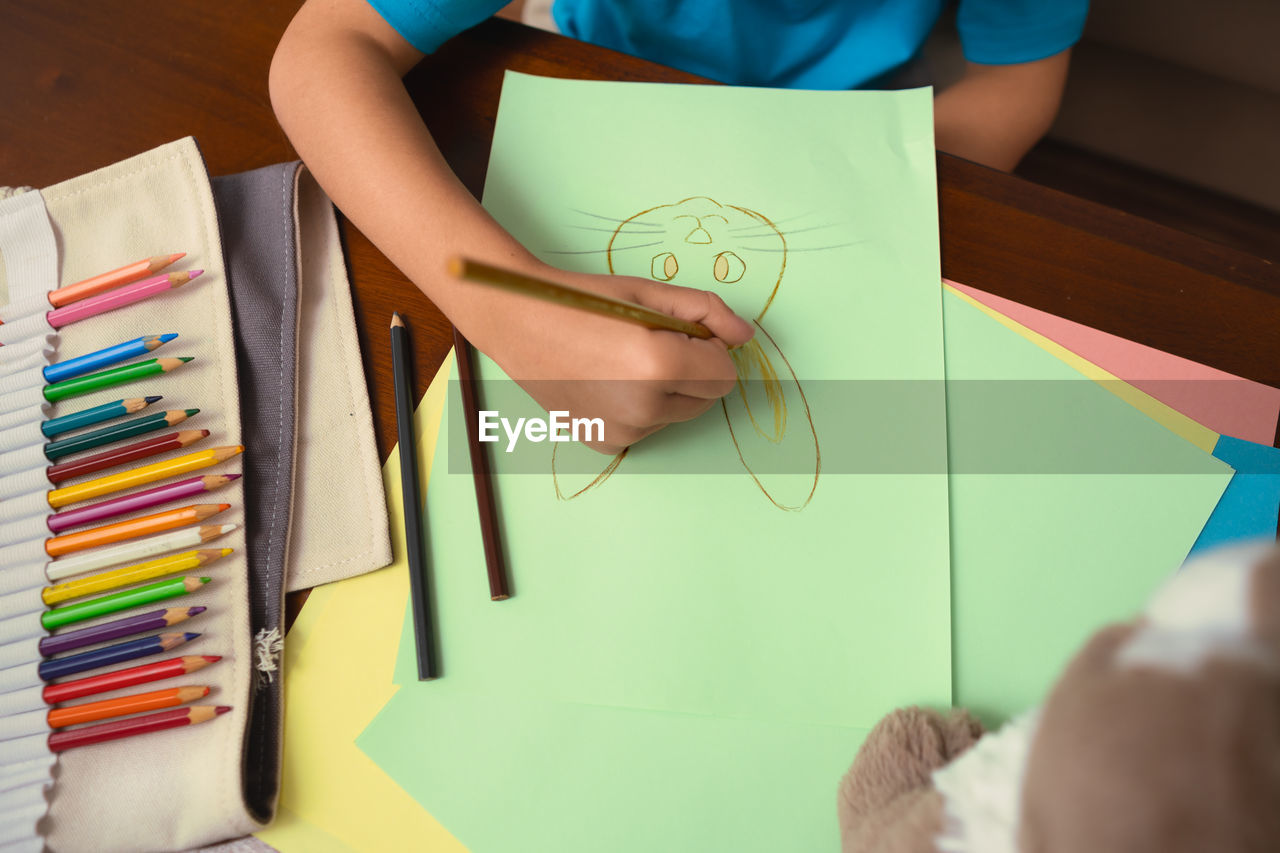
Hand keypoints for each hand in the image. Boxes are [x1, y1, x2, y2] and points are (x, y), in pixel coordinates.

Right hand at [468, 262, 754, 453]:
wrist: (519, 323)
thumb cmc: (583, 301)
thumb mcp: (649, 293)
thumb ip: (707, 311)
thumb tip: (745, 336)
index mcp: (662, 364)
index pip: (726, 375)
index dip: (710, 350)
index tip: (680, 332)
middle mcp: (645, 406)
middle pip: (706, 399)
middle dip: (691, 371)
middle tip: (648, 343)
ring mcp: (624, 430)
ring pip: (676, 414)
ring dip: (665, 391)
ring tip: (622, 361)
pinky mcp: (606, 442)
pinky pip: (646, 427)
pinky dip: (639, 407)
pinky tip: (607, 381)